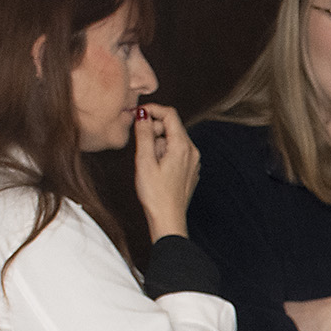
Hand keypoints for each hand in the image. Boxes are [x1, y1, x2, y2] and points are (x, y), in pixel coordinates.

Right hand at [132, 104, 197, 241]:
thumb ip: (144, 134)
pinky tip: (156, 170)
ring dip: (157, 144)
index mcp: (183, 147)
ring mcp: (193, 162)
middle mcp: (192, 152)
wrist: (168, 220)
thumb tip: (143, 115)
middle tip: (142, 147)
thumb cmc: (156, 194)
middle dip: (154, 130)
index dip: (152, 110)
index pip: (170, 114)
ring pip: (173, 140)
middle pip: (172, 126)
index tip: (137, 114)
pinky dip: (164, 153)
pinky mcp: (190, 170)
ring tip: (149, 163)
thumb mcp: (144, 161)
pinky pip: (176, 152)